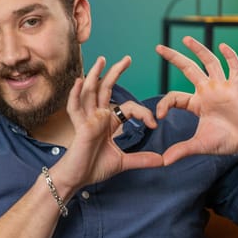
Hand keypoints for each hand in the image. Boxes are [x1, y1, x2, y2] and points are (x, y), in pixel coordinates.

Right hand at [53, 56, 162, 191]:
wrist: (77, 179)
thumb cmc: (94, 168)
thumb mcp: (123, 162)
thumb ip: (141, 159)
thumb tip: (162, 161)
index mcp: (108, 122)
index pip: (128, 108)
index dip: (143, 113)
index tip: (154, 124)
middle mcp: (97, 117)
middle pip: (105, 90)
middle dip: (115, 73)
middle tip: (127, 58)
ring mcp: (87, 120)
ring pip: (90, 93)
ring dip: (95, 75)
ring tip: (101, 60)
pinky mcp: (79, 127)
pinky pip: (75, 108)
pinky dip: (75, 95)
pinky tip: (78, 81)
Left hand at [155, 36, 237, 164]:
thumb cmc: (227, 141)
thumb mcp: (200, 145)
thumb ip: (182, 150)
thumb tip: (163, 161)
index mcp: (196, 103)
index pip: (174, 96)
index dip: (164, 104)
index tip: (158, 117)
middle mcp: (207, 91)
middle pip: (188, 69)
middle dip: (174, 58)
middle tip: (158, 47)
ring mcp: (222, 87)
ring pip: (209, 63)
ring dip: (198, 50)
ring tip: (186, 39)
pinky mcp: (237, 88)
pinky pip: (235, 69)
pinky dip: (230, 57)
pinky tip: (223, 47)